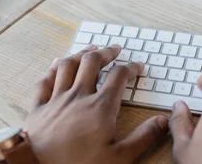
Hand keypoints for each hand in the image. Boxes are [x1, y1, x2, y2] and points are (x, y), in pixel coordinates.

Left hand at [25, 44, 168, 163]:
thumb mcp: (118, 158)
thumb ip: (142, 138)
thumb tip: (162, 122)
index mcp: (100, 107)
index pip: (119, 77)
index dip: (131, 68)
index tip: (137, 67)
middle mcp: (78, 96)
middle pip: (92, 63)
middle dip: (106, 53)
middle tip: (114, 49)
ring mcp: (56, 99)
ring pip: (68, 66)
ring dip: (81, 54)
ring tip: (90, 49)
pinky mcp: (39, 107)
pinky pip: (45, 80)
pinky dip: (53, 68)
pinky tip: (57, 64)